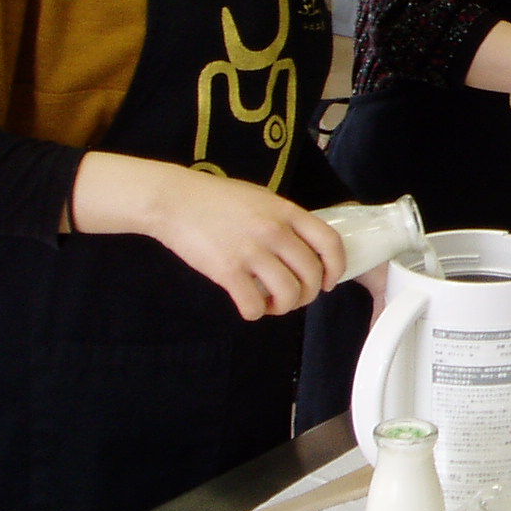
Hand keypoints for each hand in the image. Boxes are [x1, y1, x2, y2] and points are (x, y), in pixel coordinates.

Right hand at [71, 153, 344, 318]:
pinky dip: (255, 312)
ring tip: (272, 304)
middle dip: (307, 294)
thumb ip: (285, 219)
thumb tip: (305, 246)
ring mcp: (251, 251)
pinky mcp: (227, 270)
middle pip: (311, 275)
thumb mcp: (262, 198)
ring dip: (284, 307)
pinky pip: (254, 305)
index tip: (328, 281)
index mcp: (287, 212)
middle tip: (294, 297)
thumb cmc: (217, 199)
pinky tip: (249, 307)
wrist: (174, 199)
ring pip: (288, 294)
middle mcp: (274, 231)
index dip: (336, 268)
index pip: (330, 243)